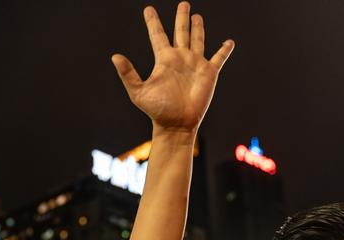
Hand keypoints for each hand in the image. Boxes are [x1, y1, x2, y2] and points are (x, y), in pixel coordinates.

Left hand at [112, 2, 233, 131]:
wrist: (177, 124)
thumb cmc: (157, 111)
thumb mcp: (138, 92)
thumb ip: (128, 74)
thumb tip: (115, 56)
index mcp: (164, 60)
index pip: (157, 35)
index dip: (153, 22)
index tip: (148, 9)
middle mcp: (180, 59)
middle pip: (180, 32)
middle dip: (181, 18)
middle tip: (183, 4)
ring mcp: (195, 65)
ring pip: (197, 40)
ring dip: (198, 28)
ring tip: (197, 16)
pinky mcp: (209, 73)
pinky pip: (218, 58)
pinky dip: (224, 50)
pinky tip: (229, 42)